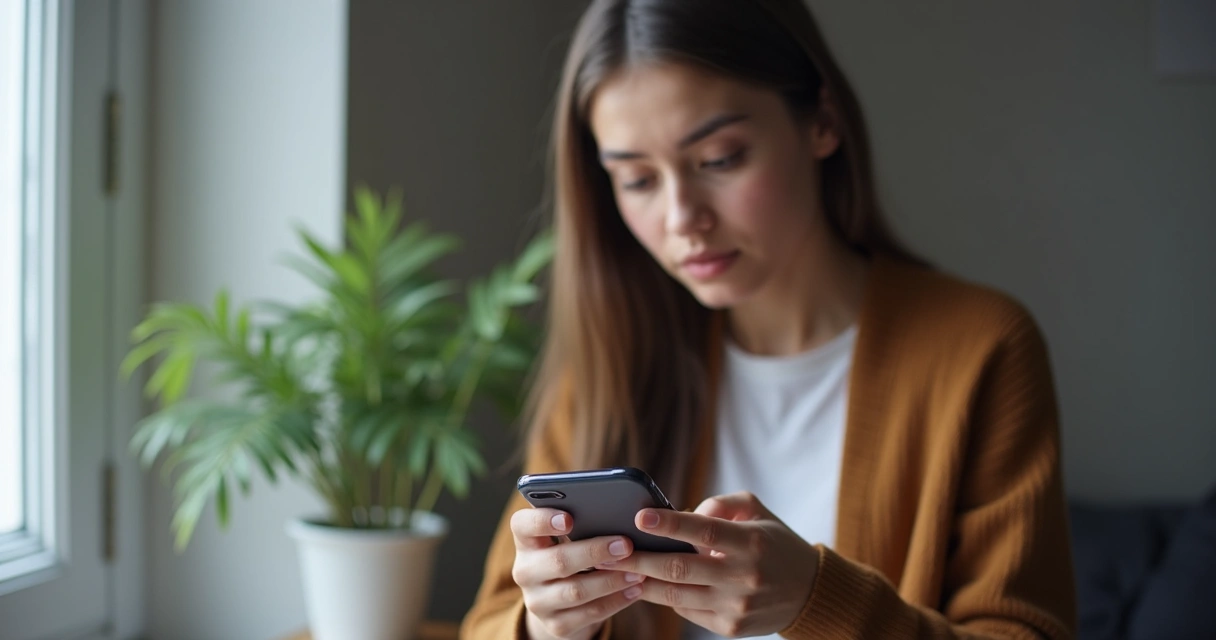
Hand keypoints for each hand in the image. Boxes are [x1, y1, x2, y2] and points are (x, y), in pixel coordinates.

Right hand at [510, 507, 645, 639]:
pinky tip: (634, 590)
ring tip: (638, 571)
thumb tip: (619, 512)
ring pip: (576, 591)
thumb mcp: (567, 538)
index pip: (523, 525)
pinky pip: (589, 613)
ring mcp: (538, 601)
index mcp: (526, 541)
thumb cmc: (571, 554)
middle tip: (625, 545)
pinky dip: (615, 601)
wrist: (559, 603)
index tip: (569, 518)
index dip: (543, 520)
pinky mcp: (556, 624)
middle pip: (557, 561)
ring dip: (611, 580)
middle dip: (594, 552)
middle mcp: (525, 571)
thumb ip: (582, 523)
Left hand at [595, 492, 818, 637]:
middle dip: (638, 559)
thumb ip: (722, 503)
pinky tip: (644, 585)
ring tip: (613, 571)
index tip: (639, 516)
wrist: (808, 593)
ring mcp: (735, 606)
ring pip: (676, 595)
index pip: (704, 530)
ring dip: (641, 582)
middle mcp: (742, 576)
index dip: (669, 524)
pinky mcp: (730, 627)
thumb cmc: (775, 544)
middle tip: (606, 551)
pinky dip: (664, 597)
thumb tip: (684, 511)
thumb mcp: (758, 511)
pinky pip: (687, 611)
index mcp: (750, 542)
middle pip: (680, 568)